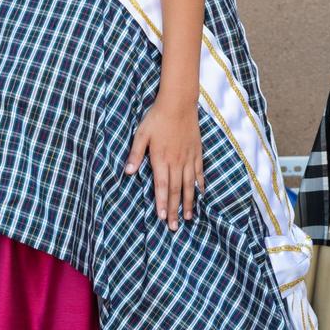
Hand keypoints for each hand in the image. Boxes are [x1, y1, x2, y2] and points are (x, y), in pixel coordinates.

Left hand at [125, 96, 203, 228]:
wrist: (178, 103)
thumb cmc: (157, 118)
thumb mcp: (141, 134)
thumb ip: (135, 154)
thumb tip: (127, 172)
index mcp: (160, 159)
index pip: (161, 186)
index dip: (161, 203)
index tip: (161, 217)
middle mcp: (176, 162)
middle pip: (175, 190)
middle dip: (174, 210)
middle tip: (174, 226)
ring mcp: (188, 158)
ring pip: (189, 185)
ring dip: (188, 202)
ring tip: (189, 217)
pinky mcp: (197, 152)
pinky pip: (199, 173)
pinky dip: (200, 185)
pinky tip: (201, 195)